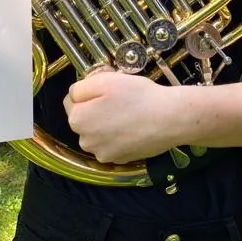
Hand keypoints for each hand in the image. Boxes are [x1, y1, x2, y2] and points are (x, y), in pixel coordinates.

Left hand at [63, 71, 185, 163]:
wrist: (169, 119)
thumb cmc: (138, 97)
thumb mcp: (104, 80)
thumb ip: (80, 87)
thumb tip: (73, 95)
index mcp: (78, 120)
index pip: (72, 101)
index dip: (89, 93)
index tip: (106, 90)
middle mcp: (86, 141)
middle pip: (85, 119)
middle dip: (96, 110)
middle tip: (119, 100)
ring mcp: (103, 153)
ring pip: (99, 133)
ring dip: (108, 124)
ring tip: (129, 114)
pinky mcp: (120, 160)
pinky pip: (113, 144)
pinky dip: (120, 137)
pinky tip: (134, 127)